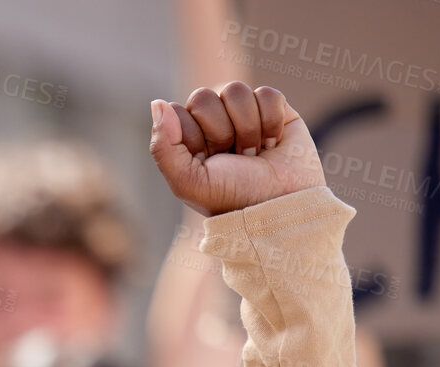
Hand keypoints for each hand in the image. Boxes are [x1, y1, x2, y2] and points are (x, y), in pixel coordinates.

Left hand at [149, 83, 324, 215]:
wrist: (281, 203)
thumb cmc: (232, 196)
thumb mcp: (188, 182)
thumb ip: (163, 146)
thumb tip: (158, 102)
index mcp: (187, 139)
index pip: (177, 111)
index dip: (193, 135)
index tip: (206, 161)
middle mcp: (212, 122)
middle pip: (203, 96)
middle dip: (220, 131)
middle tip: (233, 158)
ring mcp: (242, 113)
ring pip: (236, 90)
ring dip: (247, 127)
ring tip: (253, 153)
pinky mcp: (274, 108)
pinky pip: (267, 93)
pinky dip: (271, 121)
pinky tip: (273, 143)